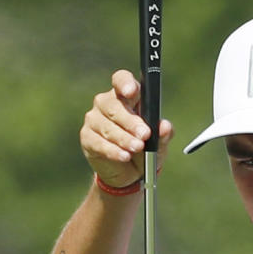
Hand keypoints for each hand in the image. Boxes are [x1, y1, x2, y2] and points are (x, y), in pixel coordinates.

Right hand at [80, 69, 173, 190]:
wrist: (130, 173)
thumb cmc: (145, 149)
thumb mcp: (158, 142)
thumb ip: (163, 134)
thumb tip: (165, 126)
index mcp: (126, 97)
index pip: (121, 80)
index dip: (125, 83)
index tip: (132, 92)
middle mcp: (107, 103)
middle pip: (114, 106)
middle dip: (131, 121)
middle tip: (145, 134)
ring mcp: (94, 120)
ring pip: (107, 127)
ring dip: (124, 138)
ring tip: (137, 148)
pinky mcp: (87, 138)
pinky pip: (99, 143)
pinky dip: (113, 151)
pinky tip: (124, 156)